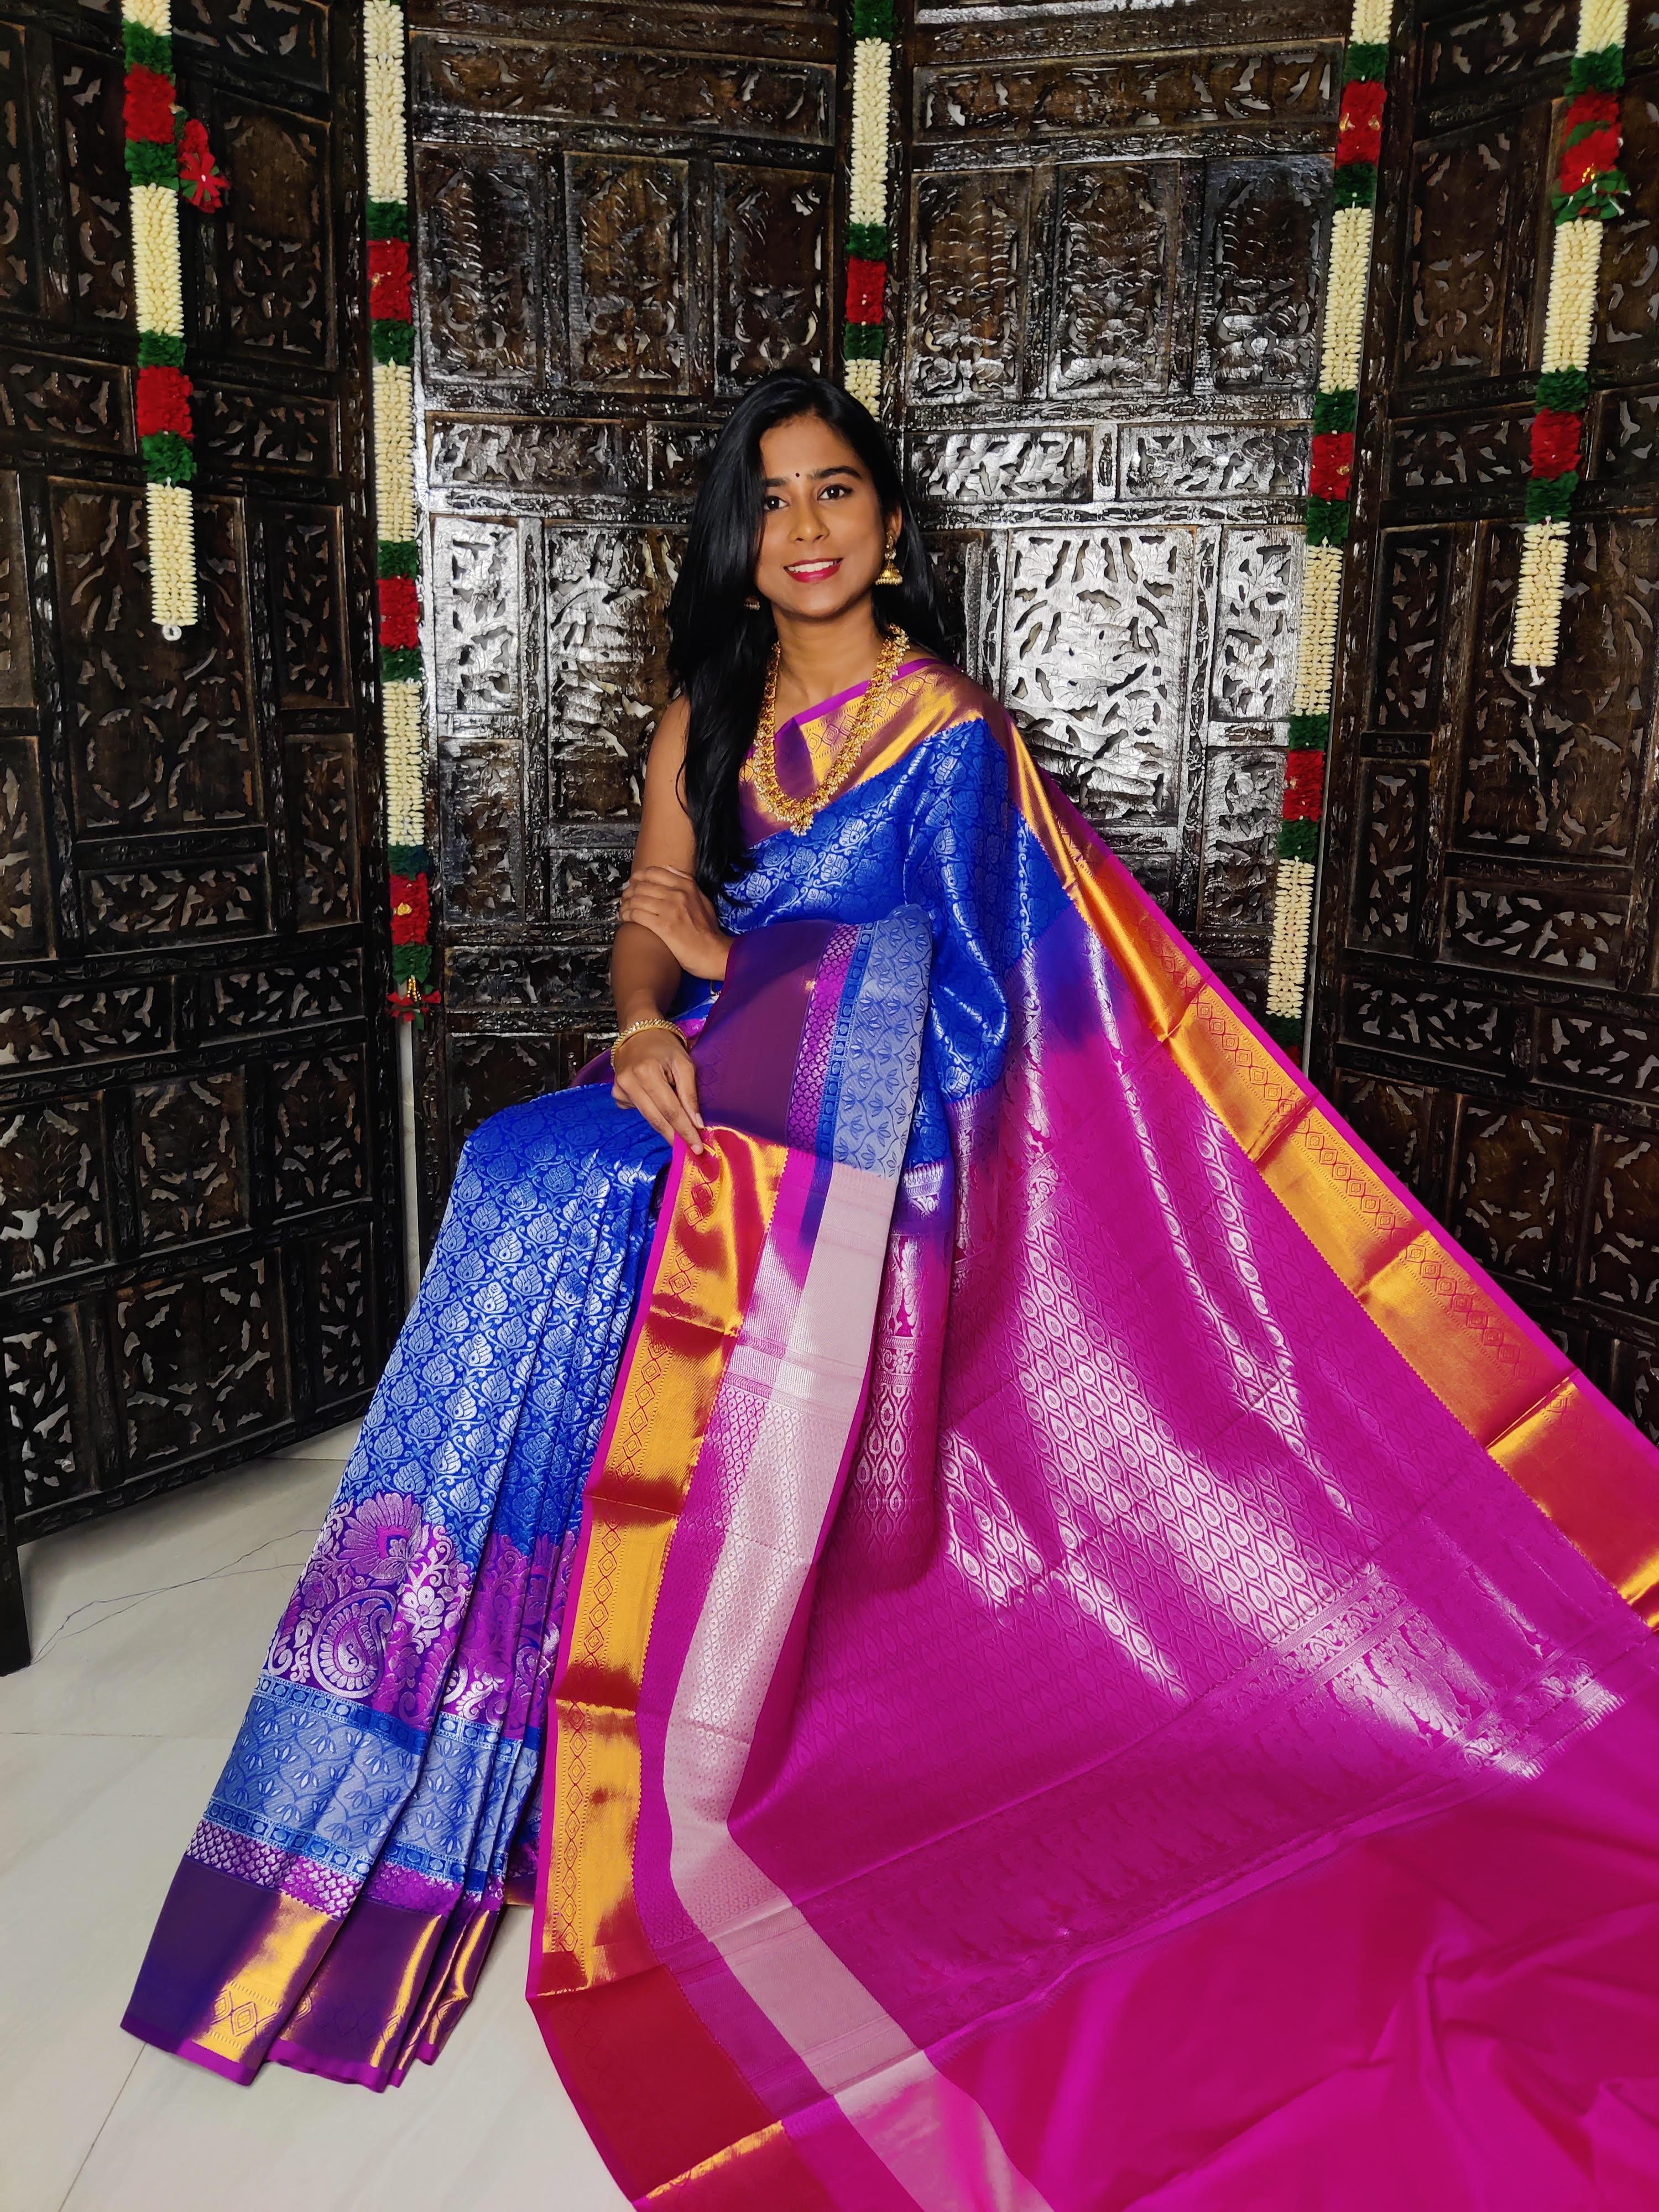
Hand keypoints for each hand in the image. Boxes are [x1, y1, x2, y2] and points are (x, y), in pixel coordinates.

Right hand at [611, 1025, 706, 1153]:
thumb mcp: (684, 1063)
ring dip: (665, 1129)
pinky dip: (651, 1113)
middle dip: (675, 1136)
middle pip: (656, 1119)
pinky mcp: (617, 1094)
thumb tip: (696, 1123)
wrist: (639, 1032)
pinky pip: (638, 1111)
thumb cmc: (665, 1047)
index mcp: (647, 1073)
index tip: (697, 1147)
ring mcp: (620, 1090)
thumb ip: (689, 1093)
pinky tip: (657, 1102)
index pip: (670, 1110)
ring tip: (681, 1138)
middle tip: (691, 1151)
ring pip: (647, 1118)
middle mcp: (629, 1083)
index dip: (684, 1130)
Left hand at [618, 867, 731, 980]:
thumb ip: (687, 882)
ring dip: (626, 904)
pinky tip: (625, 918)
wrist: (713, 953)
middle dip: (629, 892)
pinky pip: (637, 915)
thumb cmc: (709, 931)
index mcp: (686, 886)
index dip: (638, 876)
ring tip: (623, 910)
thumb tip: (669, 868)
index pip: (654, 872)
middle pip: (642, 886)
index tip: (633, 882)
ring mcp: (670, 910)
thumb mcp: (703, 900)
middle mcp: (677, 895)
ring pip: (637, 899)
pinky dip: (627, 915)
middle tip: (625, 899)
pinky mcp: (663, 926)